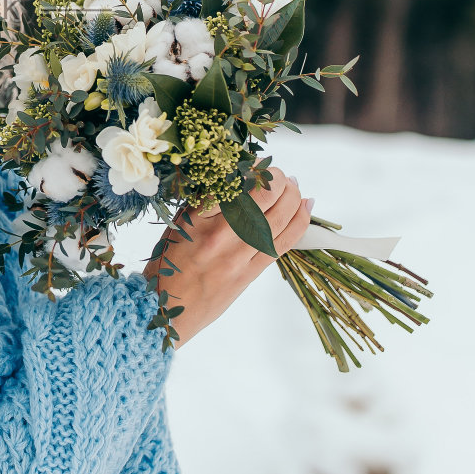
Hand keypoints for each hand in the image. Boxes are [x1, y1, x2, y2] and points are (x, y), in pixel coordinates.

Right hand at [142, 167, 313, 347]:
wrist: (168, 311)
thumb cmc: (168, 265)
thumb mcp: (178, 225)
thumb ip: (205, 203)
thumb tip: (237, 178)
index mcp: (196, 218)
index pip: (232, 181)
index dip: (251, 166)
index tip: (256, 162)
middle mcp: (219, 235)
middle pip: (263, 195)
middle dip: (279, 178)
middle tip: (280, 174)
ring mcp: (237, 255)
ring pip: (279, 216)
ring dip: (293, 196)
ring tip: (294, 187)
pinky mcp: (250, 273)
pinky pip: (283, 242)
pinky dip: (300, 221)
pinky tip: (306, 207)